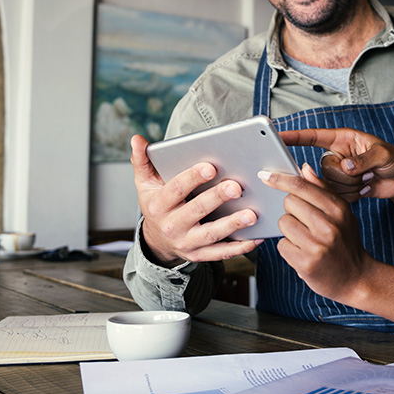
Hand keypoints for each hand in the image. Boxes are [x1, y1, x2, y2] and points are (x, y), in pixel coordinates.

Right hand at [130, 135, 261, 265]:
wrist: (156, 241)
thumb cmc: (157, 205)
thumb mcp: (145, 184)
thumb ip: (142, 161)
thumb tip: (137, 139)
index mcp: (159, 205)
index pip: (176, 189)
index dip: (192, 177)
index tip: (211, 166)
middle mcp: (172, 225)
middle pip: (197, 210)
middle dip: (217, 198)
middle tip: (237, 187)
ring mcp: (187, 242)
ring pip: (212, 234)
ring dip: (233, 225)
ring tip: (252, 214)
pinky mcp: (200, 255)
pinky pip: (221, 253)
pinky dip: (240, 247)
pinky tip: (256, 237)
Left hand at [259, 163, 372, 304]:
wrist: (357, 278)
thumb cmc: (346, 242)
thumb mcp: (342, 213)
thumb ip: (322, 190)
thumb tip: (304, 168)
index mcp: (338, 209)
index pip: (302, 187)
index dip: (280, 179)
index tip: (265, 176)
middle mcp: (329, 226)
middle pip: (289, 203)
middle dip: (292, 210)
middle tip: (306, 222)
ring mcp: (317, 245)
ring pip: (283, 223)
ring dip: (289, 230)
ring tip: (306, 239)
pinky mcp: (306, 263)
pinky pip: (282, 245)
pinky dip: (289, 248)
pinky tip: (303, 252)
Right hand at [280, 127, 393, 202]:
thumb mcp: (384, 155)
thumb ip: (365, 159)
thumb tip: (346, 167)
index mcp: (343, 139)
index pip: (314, 137)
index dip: (295, 137)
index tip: (277, 136)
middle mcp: (336, 155)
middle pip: (322, 169)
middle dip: (345, 175)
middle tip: (365, 172)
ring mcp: (338, 173)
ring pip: (328, 185)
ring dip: (351, 186)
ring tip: (367, 179)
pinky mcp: (341, 189)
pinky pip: (336, 196)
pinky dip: (353, 196)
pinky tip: (365, 188)